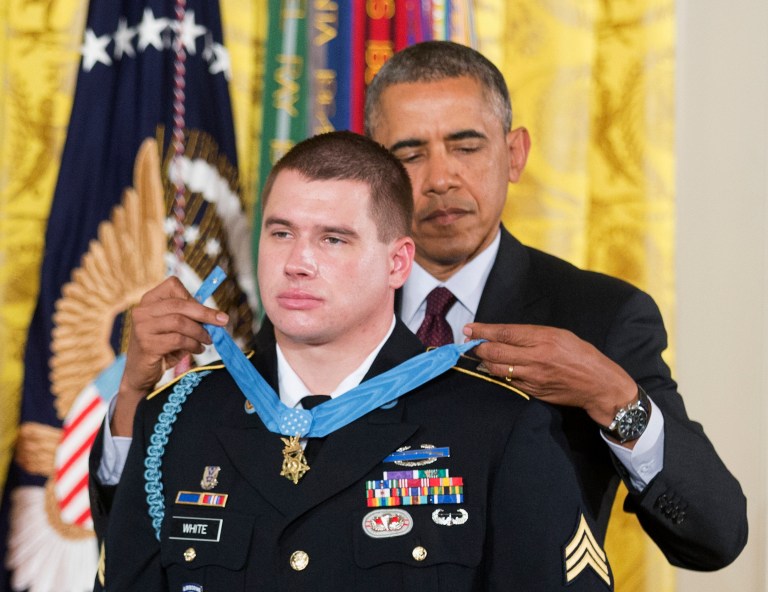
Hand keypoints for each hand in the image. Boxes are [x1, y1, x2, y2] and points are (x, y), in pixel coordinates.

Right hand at [111, 277, 227, 435]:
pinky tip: (198, 349)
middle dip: (205, 313)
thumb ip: (189, 317)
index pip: (173, 285)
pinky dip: (193, 345)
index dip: (193, 297)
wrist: (140, 373)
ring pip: (180, 322)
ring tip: (208, 340)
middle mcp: (142, 311)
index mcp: (149, 300)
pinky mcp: (146, 345)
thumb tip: (217, 317)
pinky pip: (178, 340)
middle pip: (179, 304)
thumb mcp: (174, 327)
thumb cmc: (161, 346)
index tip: (207, 311)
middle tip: (222, 322)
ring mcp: (142, 328)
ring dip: (200, 332)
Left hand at [463, 323, 636, 426]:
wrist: (599, 385)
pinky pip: (508, 381)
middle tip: (469, 342)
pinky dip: (499, 373)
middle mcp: (536, 358)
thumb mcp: (560, 335)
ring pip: (497, 369)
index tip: (470, 328)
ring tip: (479, 354)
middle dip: (477, 346)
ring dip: (484, 361)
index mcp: (544, 339)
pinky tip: (496, 367)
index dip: (484, 330)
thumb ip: (532, 335)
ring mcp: (533, 377)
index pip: (505, 333)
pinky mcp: (533, 391)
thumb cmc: (581, 355)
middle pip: (495, 352)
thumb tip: (504, 334)